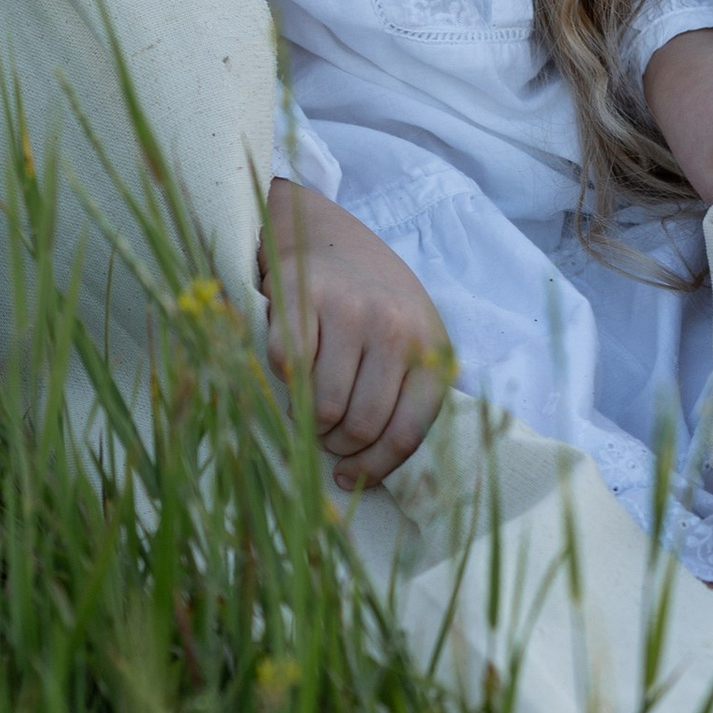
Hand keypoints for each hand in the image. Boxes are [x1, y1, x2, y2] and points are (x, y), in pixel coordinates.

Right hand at [261, 181, 452, 488]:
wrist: (328, 236)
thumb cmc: (374, 304)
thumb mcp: (409, 344)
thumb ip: (404, 397)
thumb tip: (369, 471)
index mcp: (430, 346)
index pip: (407, 432)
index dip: (373, 468)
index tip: (348, 476)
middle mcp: (394, 328)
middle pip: (361, 425)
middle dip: (336, 444)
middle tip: (325, 436)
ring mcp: (348, 311)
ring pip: (322, 406)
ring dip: (308, 421)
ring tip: (309, 408)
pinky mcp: (302, 298)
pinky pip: (287, 369)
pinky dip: (282, 382)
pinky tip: (292, 373)